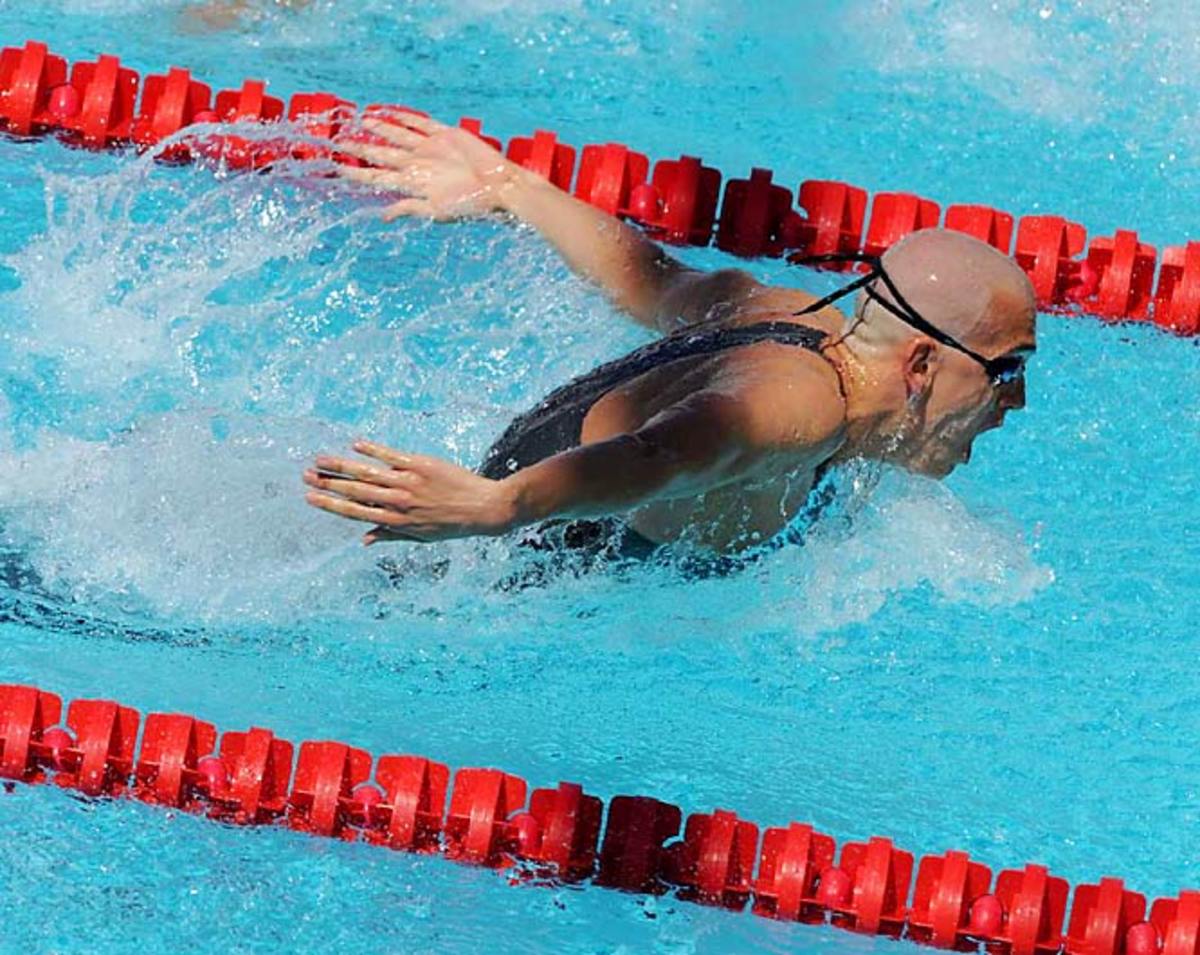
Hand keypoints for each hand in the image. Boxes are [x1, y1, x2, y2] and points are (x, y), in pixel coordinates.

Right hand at [303, 440, 516, 543]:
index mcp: (396, 521)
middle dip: (328, 483)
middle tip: (305, 475)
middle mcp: (398, 502)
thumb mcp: (420, 537)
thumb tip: (363, 540)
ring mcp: (408, 482)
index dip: (331, 504)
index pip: (355, 512)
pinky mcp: (420, 465)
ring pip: (367, 473)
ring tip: (320, 460)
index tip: (310, 497)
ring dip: (341, 466)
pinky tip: (355, 445)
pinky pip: (391, 456)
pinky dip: (372, 450)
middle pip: (355, 490)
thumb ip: (390, 535)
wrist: (483, 508)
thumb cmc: (452, 525)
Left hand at [335, 113, 520, 221]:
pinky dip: (406, 118)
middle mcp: (418, 164)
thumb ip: (408, 208)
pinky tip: (391, 113)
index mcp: (412, 183)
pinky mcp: (447, 135)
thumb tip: (382, 215)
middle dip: (361, 149)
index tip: (337, 169)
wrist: (498, 187)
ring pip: (397, 136)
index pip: (377, 176)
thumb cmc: (470, 205)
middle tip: (340, 143)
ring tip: (362, 120)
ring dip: (380, 128)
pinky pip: (421, 123)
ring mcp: (430, 148)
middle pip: (382, 154)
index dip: (357, 173)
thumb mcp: (436, 211)